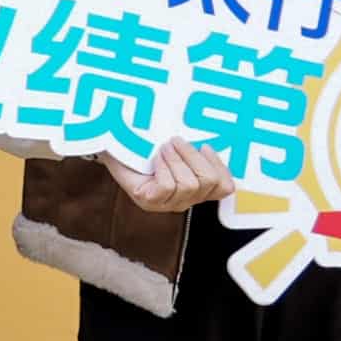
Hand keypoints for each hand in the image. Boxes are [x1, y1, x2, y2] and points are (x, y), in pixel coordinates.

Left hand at [117, 138, 235, 213]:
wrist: (116, 148)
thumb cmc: (149, 146)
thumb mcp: (178, 145)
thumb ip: (196, 147)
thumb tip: (212, 136)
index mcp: (197, 189)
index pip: (224, 188)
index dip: (220, 167)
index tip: (205, 146)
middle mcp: (185, 200)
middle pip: (208, 182)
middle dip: (193, 156)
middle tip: (175, 141)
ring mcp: (167, 204)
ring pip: (189, 185)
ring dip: (177, 159)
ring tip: (164, 148)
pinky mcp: (149, 201)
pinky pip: (168, 187)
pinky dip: (164, 168)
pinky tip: (156, 160)